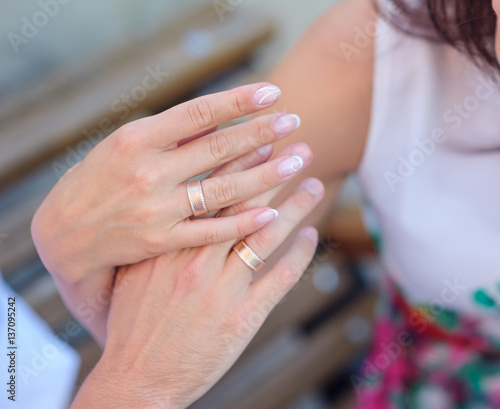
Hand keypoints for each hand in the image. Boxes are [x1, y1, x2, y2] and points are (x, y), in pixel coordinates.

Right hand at [31, 83, 301, 282]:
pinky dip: (242, 221)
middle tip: (294, 122)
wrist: (66, 232)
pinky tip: (272, 212)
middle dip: (261, 133)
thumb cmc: (100, 180)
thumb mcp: (125, 145)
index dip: (237, 101)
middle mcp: (147, 172)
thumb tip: (218, 117)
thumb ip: (169, 134)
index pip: (197, 113)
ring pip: (222, 190)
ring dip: (264, 175)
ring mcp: (155, 209)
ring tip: (296, 161)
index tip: (272, 93)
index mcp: (136, 139)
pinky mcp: (160, 241)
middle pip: (217, 149)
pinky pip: (210, 231)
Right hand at [71, 146, 323, 408]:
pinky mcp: (243, 317)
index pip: (209, 192)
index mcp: (169, 245)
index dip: (238, 164)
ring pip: (266, 235)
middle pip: (243, 205)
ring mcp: (222, 289)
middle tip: (297, 147)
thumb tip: (180, 207)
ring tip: (314, 182)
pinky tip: (311, 235)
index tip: (259, 141)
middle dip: (273, 172)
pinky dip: (299, 254)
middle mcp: (197, 261)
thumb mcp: (135, 272)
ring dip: (295, 206)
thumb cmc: (132, 323)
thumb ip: (160, 239)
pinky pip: (279, 278)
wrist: (137, 378)